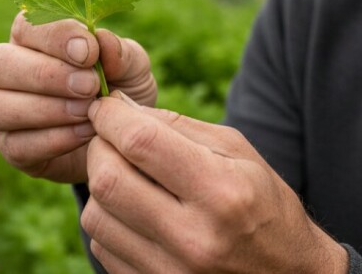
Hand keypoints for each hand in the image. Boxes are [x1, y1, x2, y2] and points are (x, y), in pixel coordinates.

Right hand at [0, 12, 156, 182]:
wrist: (124, 143)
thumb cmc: (122, 92)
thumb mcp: (133, 69)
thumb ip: (120, 53)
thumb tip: (101, 40)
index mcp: (33, 39)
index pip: (25, 26)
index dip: (54, 37)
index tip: (90, 53)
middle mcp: (9, 71)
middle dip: (45, 75)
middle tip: (90, 86)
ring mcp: (4, 111)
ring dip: (46, 109)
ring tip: (88, 113)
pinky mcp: (12, 148)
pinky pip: (14, 145)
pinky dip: (53, 140)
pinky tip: (86, 135)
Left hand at [81, 92, 347, 272]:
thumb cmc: (265, 206)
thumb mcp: (238, 153)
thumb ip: (176, 125)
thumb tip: (119, 105)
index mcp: (222, 193)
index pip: (140, 143)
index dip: (111, 117)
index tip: (105, 107)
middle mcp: (194, 238)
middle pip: (108, 180)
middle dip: (98, 148)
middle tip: (108, 138)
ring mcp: (170, 273)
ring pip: (96, 216)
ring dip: (100, 186)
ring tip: (124, 175)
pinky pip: (102, 247)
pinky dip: (108, 220)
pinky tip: (132, 210)